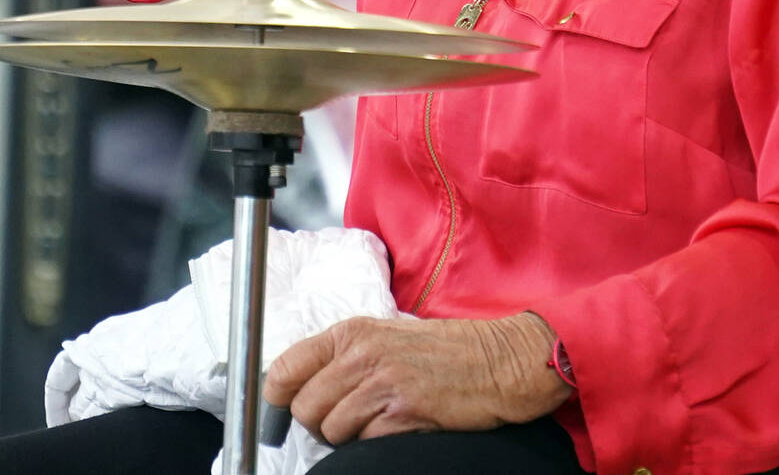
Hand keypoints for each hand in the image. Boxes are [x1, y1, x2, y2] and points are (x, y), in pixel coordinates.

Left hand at [263, 313, 571, 445]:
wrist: (501, 360)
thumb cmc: (447, 351)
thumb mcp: (387, 337)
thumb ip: (345, 358)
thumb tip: (300, 389)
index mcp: (352, 333)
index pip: (285, 368)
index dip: (277, 398)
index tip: (283, 412)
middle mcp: (362, 355)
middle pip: (305, 409)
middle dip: (319, 424)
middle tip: (345, 421)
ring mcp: (383, 385)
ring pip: (331, 431)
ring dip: (348, 437)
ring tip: (377, 423)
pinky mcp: (404, 414)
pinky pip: (365, 444)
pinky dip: (376, 444)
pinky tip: (398, 428)